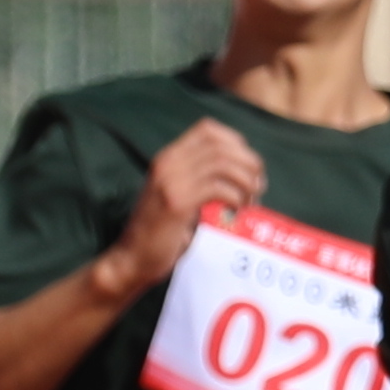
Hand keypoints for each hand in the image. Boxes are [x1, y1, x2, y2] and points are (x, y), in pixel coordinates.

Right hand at [102, 120, 269, 296]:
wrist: (132, 260)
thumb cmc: (161, 234)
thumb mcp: (178, 197)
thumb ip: (200, 181)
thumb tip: (244, 175)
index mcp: (168, 158)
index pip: (208, 129)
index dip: (235, 143)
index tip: (248, 167)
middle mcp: (168, 163)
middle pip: (220, 144)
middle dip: (247, 162)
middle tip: (257, 186)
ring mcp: (170, 181)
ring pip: (222, 163)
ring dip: (245, 181)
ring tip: (250, 201)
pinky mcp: (177, 203)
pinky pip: (218, 188)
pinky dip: (236, 197)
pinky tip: (237, 212)